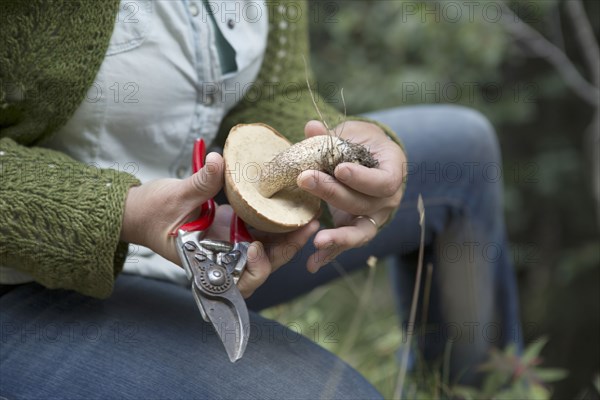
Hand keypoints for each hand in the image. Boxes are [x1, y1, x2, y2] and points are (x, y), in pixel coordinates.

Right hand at [120, 152, 317, 296]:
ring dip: (288, 235)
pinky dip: (277, 220)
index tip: (257, 247)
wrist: (140, 210)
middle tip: (309, 227)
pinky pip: (261, 229)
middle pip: (262, 264)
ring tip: (309, 216)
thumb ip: (199, 183)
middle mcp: (223, 257)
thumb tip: (218, 161)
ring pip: (267, 247)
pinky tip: (293, 205)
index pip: (238, 278)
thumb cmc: (150, 212)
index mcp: (207, 261)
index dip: (254, 268)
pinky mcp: (234, 227)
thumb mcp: (174, 197)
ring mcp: (230, 243)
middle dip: (287, 249)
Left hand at [297, 120, 406, 272]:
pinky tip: (312, 264)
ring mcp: (374, 217)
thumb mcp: (353, 132)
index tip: (339, 169)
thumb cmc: (363, 143)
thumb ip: (334, 134)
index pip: (384, 180)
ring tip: (318, 241)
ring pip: (359, 231)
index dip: (363, 178)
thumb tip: (312, 128)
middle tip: (305, 179)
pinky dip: (329, 255)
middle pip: (364, 203)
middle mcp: (388, 199)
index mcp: (393, 170)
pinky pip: (346, 244)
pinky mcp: (357, 229)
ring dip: (338, 237)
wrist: (370, 161)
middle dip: (332, 192)